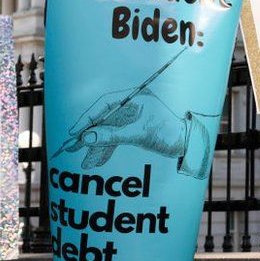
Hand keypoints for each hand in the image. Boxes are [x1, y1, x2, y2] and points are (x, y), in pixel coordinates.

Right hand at [64, 89, 186, 169]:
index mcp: (137, 97)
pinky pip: (115, 138)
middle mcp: (133, 105)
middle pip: (104, 119)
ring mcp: (133, 118)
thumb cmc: (170, 134)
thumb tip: (86, 137)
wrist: (188, 145)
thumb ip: (112, 136)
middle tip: (71, 148)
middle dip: (89, 136)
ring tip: (86, 163)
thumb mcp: (139, 135)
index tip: (75, 132)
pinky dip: (107, 149)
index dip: (88, 118)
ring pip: (108, 131)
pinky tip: (96, 161)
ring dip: (97, 147)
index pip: (105, 104)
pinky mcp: (134, 129)